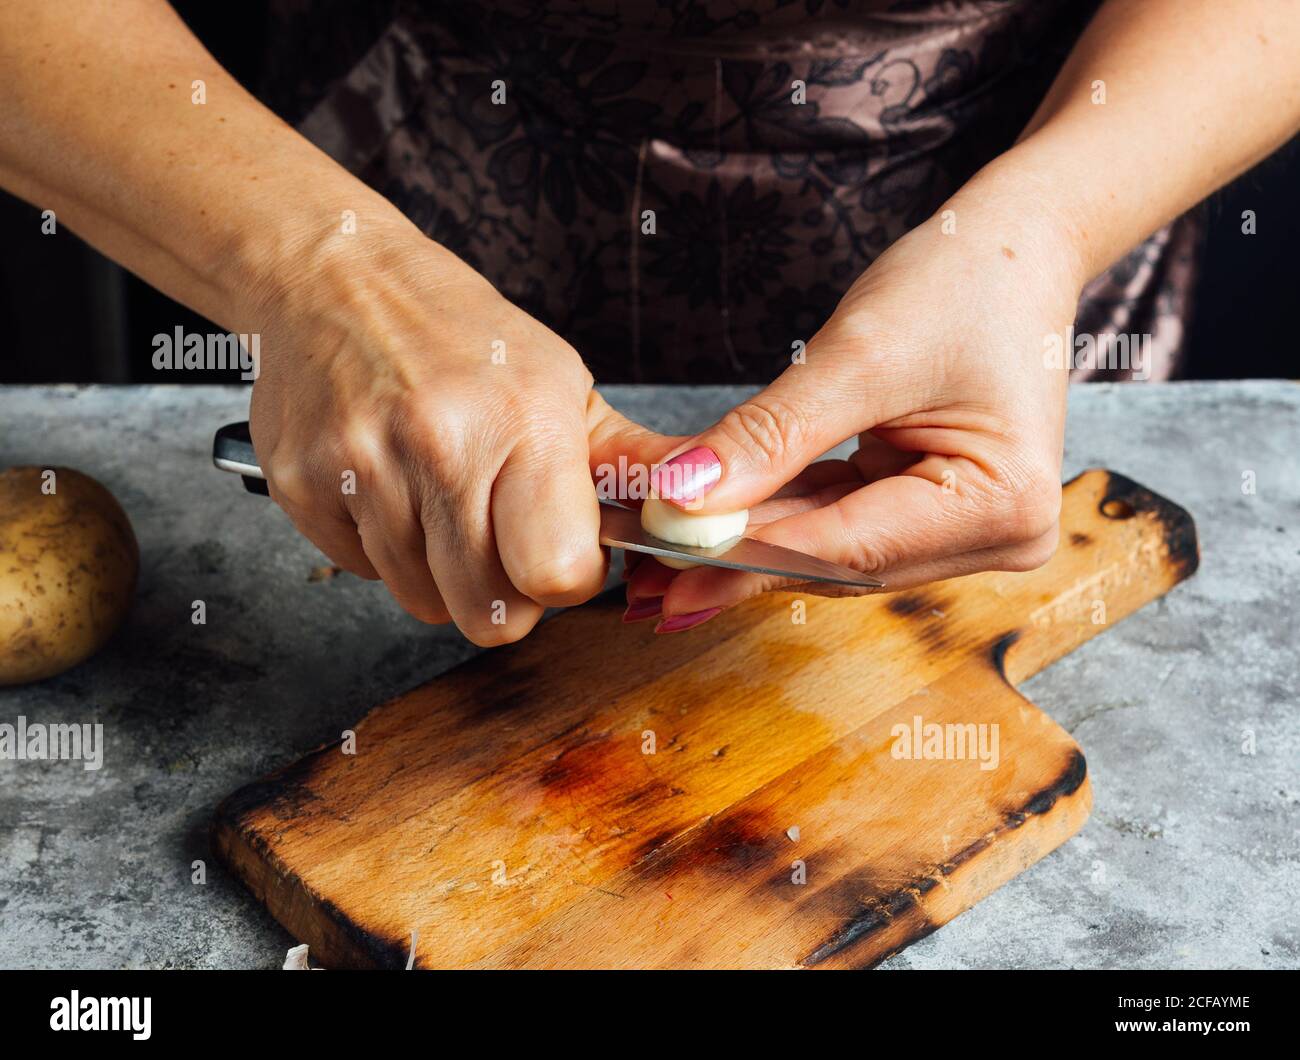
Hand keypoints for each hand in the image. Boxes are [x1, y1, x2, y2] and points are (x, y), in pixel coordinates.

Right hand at [249, 223, 657, 644]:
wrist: (333, 280)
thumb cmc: (458, 335)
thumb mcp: (561, 382)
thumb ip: (630, 462)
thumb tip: (702, 508)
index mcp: (522, 419)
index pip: (556, 575)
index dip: (566, 580)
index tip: (563, 552)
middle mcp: (440, 444)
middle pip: (490, 615)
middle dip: (506, 593)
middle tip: (501, 535)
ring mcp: (362, 468)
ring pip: (424, 604)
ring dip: (442, 570)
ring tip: (441, 495)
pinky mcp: (301, 488)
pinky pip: (364, 574)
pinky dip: (384, 548)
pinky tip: (392, 486)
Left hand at [626, 168, 1086, 627]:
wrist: (1016, 247)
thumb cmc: (962, 281)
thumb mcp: (859, 353)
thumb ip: (770, 435)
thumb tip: (681, 498)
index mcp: (1001, 504)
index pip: (850, 545)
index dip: (749, 555)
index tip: (664, 561)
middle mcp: (997, 535)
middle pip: (840, 558)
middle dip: (739, 560)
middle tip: (643, 579)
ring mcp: (967, 529)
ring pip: (832, 548)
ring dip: (748, 547)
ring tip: (656, 563)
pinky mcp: (934, 512)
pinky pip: (840, 521)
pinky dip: (777, 517)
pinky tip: (710, 529)